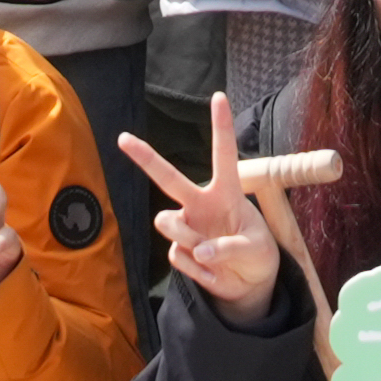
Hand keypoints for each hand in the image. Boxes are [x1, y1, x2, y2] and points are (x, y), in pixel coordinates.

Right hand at [120, 95, 294, 321]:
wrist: (249, 284)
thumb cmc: (257, 254)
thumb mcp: (256, 249)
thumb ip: (230, 246)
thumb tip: (201, 251)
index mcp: (226, 193)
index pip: (223, 155)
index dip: (221, 126)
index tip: (219, 96)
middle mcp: (201, 204)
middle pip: (169, 178)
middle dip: (146, 158)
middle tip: (123, 138)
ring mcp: (188, 227)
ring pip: (167, 223)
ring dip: (186, 238)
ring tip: (210, 254)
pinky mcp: (180, 252)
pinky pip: (177, 256)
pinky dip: (197, 269)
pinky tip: (211, 271)